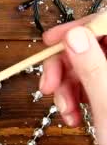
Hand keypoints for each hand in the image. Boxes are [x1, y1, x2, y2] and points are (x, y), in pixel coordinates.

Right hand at [40, 14, 106, 144]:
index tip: (52, 41)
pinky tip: (74, 117)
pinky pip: (92, 84)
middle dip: (66, 65)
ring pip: (90, 66)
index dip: (81, 28)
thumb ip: (94, 69)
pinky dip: (77, 98)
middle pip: (95, 45)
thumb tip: (75, 36)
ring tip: (65, 111)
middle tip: (48, 85)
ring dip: (68, 87)